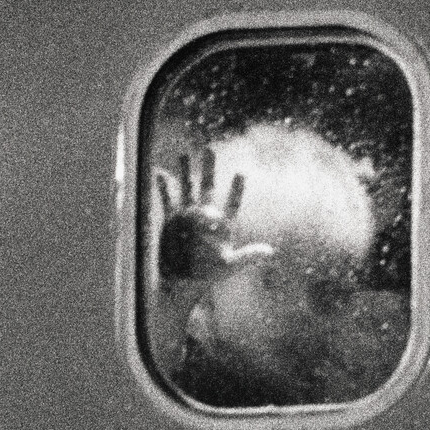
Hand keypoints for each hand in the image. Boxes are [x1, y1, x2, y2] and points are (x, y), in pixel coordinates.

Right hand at [157, 147, 273, 280]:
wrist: (184, 280)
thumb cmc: (208, 274)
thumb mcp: (230, 265)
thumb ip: (249, 256)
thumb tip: (271, 252)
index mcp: (222, 224)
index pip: (232, 203)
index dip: (236, 189)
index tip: (241, 172)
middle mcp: (205, 216)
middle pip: (207, 187)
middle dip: (209, 168)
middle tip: (209, 149)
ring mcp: (188, 216)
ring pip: (187, 188)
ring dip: (186, 172)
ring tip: (184, 153)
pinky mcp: (173, 221)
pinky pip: (167, 200)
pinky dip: (163, 188)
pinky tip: (158, 174)